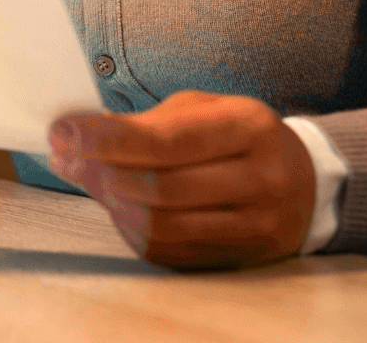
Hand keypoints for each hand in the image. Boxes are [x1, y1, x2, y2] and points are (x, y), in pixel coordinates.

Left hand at [47, 90, 314, 269]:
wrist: (304, 182)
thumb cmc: (238, 137)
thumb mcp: (205, 111)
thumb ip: (148, 122)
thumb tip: (80, 134)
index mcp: (250, 128)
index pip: (167, 140)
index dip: (108, 140)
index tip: (62, 132)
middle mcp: (261, 179)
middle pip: (162, 188)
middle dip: (102, 173)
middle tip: (66, 158)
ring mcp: (256, 225)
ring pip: (164, 226)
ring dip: (112, 203)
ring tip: (88, 179)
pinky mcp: (242, 257)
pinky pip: (172, 251)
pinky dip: (132, 230)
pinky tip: (116, 207)